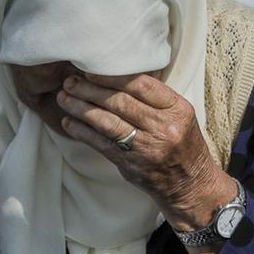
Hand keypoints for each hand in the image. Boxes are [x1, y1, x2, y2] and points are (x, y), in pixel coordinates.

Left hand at [55, 73, 234, 231]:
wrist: (190, 183)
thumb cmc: (182, 143)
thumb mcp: (179, 115)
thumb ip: (155, 98)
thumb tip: (117, 75)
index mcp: (177, 109)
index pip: (143, 85)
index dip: (113, 76)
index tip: (91, 70)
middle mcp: (163, 127)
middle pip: (121, 102)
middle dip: (90, 90)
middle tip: (70, 81)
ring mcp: (146, 148)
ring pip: (107, 123)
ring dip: (81, 109)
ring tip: (64, 98)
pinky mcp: (131, 165)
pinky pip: (101, 144)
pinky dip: (82, 132)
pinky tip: (68, 122)